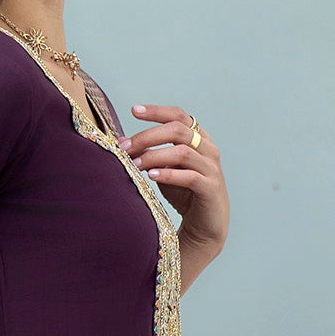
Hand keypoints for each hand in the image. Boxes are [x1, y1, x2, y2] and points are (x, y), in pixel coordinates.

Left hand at [128, 102, 228, 279]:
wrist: (204, 225)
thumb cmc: (183, 193)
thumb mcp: (163, 169)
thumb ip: (149, 154)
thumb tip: (123, 143)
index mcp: (198, 138)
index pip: (178, 116)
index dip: (157, 111)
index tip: (134, 110)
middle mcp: (207, 148)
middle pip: (177, 130)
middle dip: (148, 136)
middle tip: (125, 147)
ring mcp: (211, 167)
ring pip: (182, 152)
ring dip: (154, 156)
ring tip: (134, 164)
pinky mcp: (211, 187)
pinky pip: (189, 176)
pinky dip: (168, 175)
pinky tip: (151, 176)